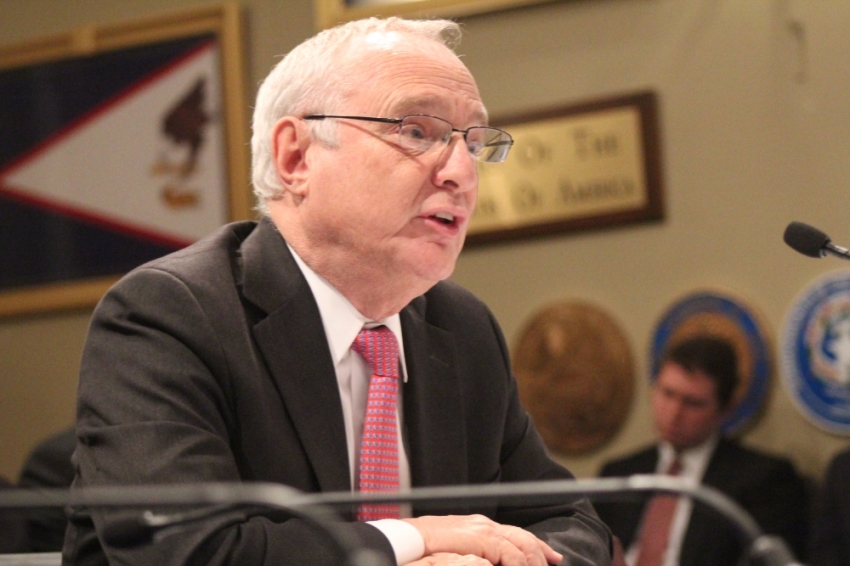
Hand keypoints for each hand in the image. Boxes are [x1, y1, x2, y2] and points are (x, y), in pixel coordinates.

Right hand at [403, 514, 562, 565]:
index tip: (547, 556)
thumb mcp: (453, 548)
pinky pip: (512, 555)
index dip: (532, 545)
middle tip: (556, 562)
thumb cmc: (423, 545)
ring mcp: (484, 530)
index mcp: (478, 526)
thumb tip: (484, 561)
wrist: (408, 538)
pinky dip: (521, 565)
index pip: (512, 533)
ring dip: (534, 561)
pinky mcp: (482, 538)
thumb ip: (471, 553)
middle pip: (522, 536)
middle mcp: (484, 524)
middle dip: (541, 551)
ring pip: (522, 545)